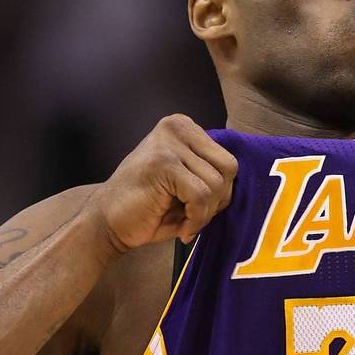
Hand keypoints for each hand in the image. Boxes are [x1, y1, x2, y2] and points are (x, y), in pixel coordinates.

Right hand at [87, 114, 237, 251]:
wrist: (106, 224)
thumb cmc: (150, 208)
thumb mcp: (187, 182)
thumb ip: (211, 172)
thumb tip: (247, 178)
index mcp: (184, 126)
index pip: (228, 159)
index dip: (222, 191)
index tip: (200, 209)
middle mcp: (177, 126)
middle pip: (229, 168)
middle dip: (219, 200)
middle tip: (196, 217)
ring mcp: (168, 142)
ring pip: (216, 184)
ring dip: (206, 214)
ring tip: (185, 222)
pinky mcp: (163, 163)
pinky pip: (202, 195)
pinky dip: (197, 220)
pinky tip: (181, 229)